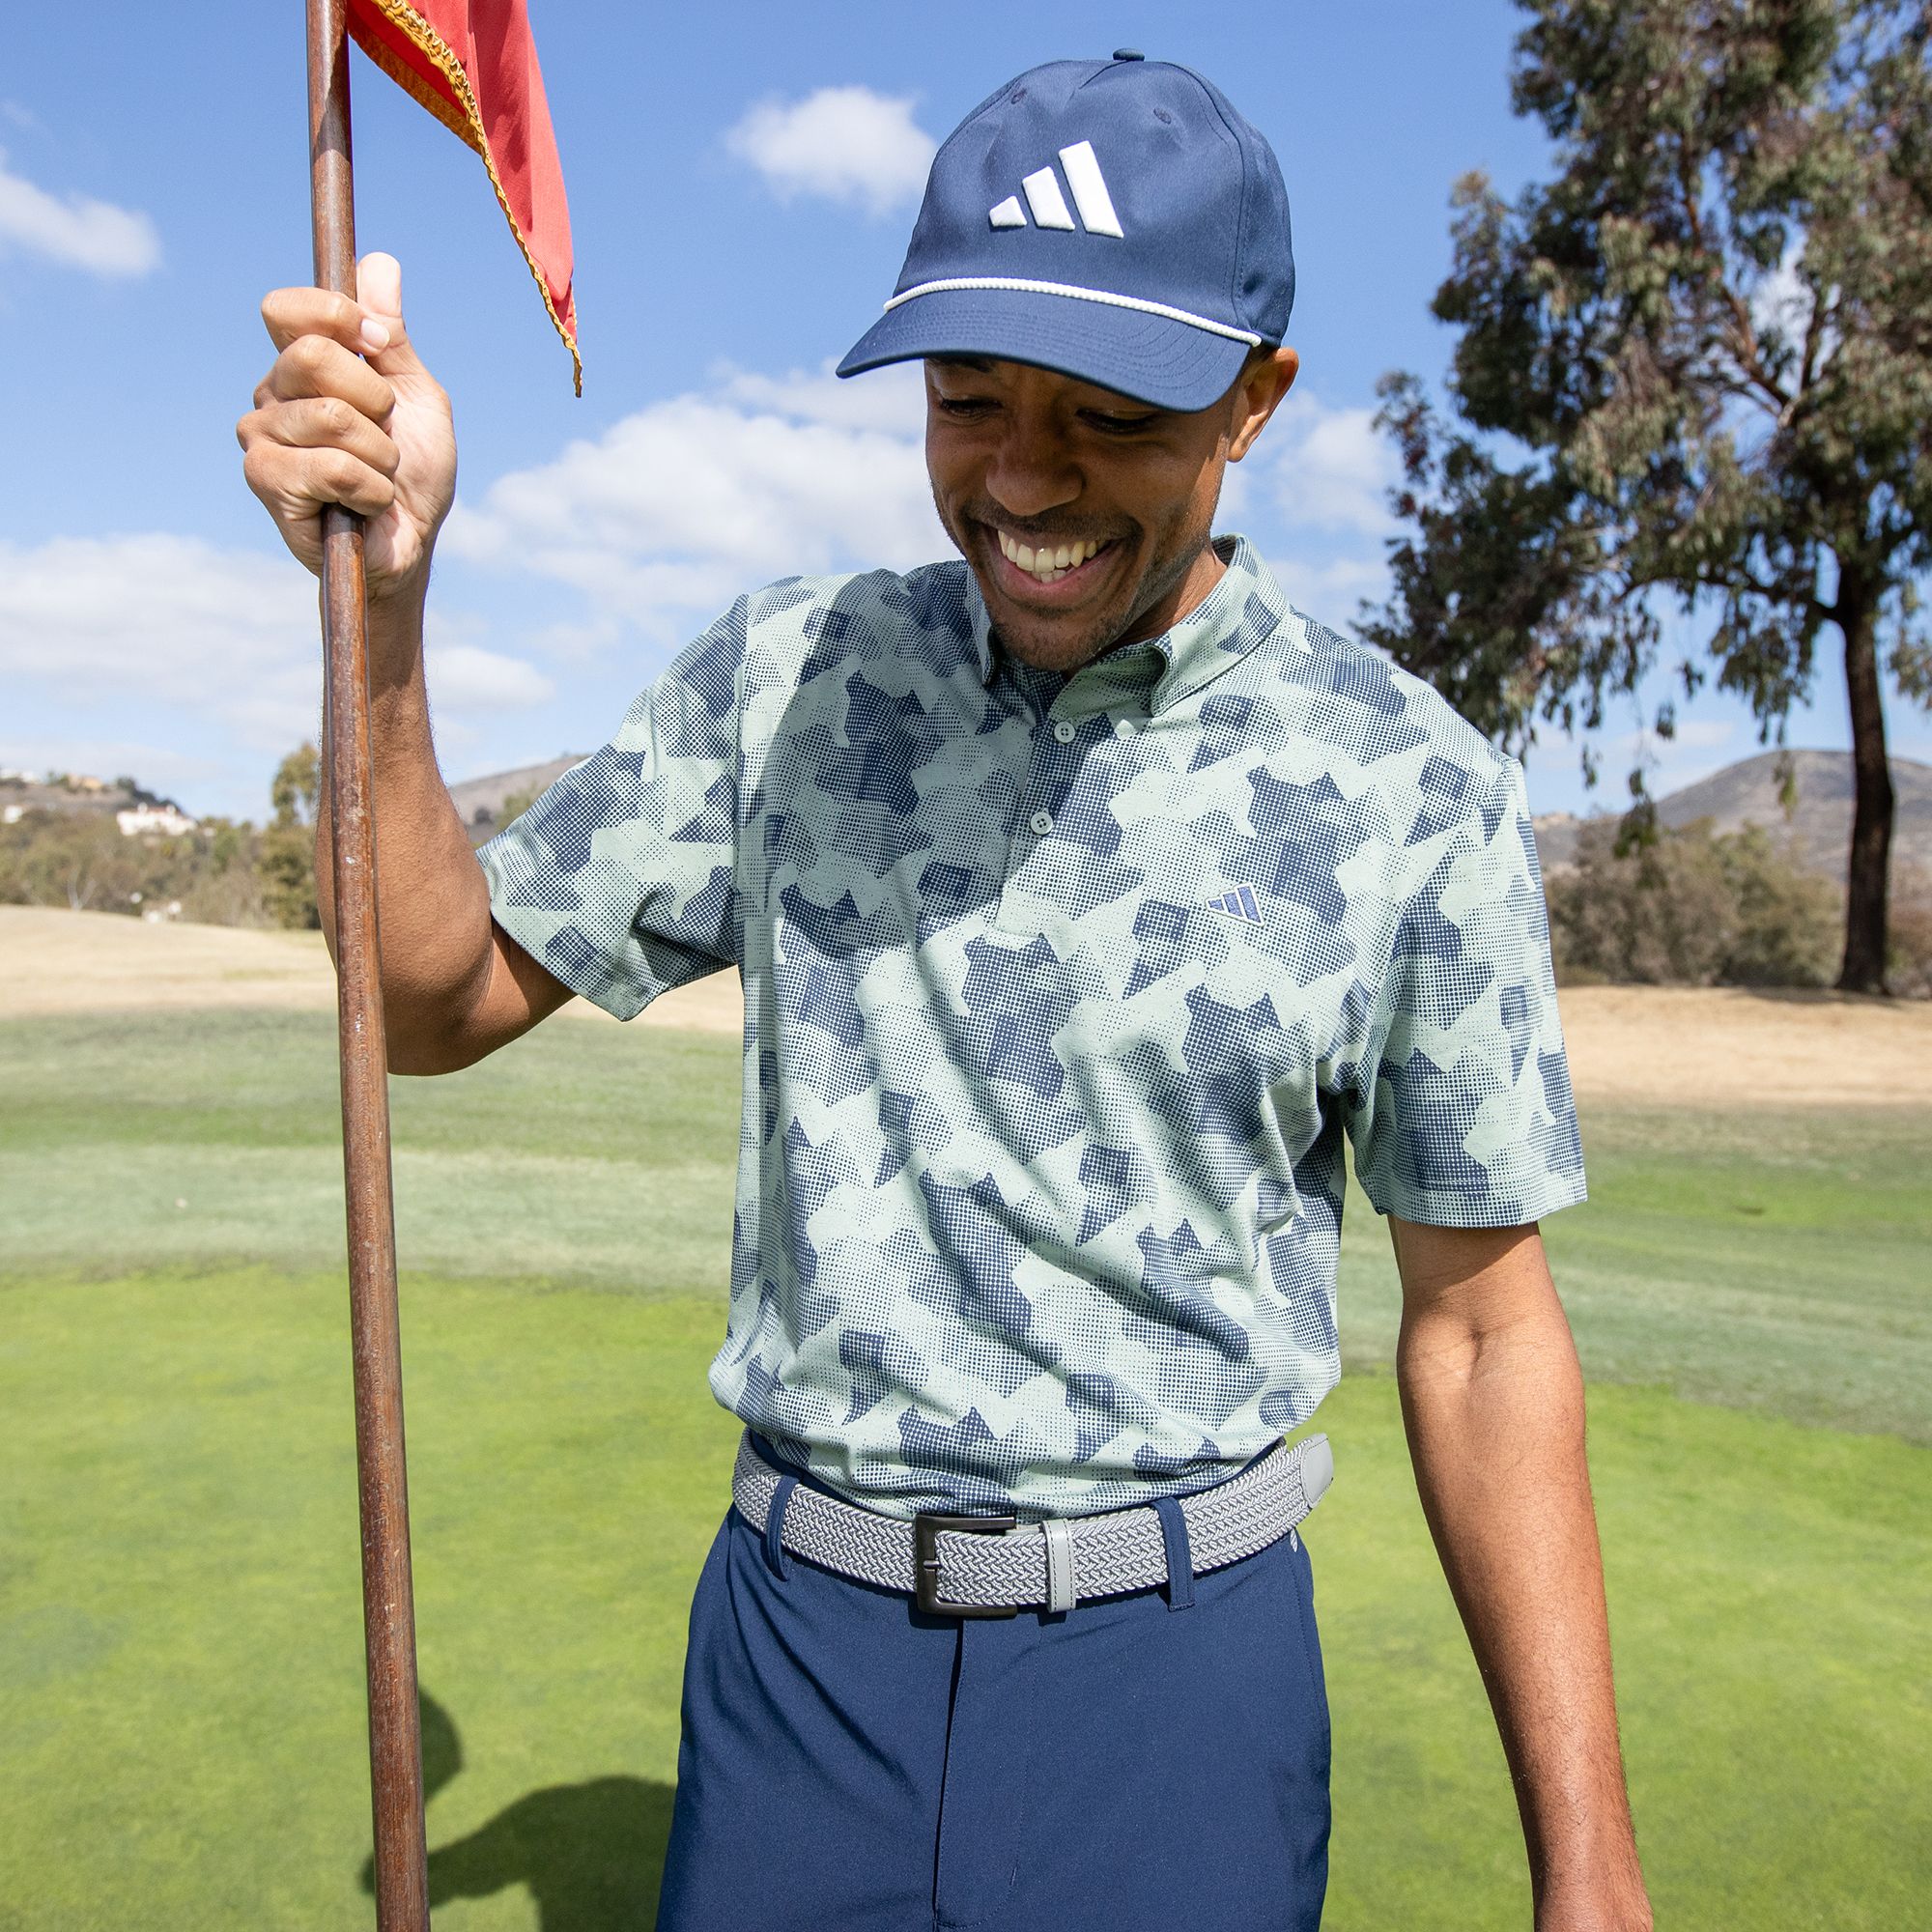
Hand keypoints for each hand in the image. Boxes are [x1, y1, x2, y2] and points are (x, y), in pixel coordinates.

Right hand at [237, 251, 455, 604]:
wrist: (411, 545)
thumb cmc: (414, 474)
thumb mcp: (416, 397)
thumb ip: (392, 336)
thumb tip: (378, 262)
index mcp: (302, 366)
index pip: (287, 309)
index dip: (336, 316)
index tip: (379, 345)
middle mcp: (272, 394)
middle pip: (312, 355)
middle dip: (375, 400)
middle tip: (386, 436)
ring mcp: (261, 437)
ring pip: (331, 416)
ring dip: (380, 455)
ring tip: (378, 478)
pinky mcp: (265, 481)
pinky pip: (329, 465)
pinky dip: (370, 488)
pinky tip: (364, 505)